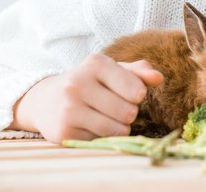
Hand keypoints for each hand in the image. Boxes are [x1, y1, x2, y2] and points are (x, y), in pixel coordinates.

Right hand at [9, 53, 163, 143]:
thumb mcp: (113, 71)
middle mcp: (78, 84)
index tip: (132, 93)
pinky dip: (101, 136)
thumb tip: (159, 78)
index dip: (139, 95)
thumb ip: (139, 73)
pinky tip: (90, 125)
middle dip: (129, 112)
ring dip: (119, 127)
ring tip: (108, 117)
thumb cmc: (90, 82)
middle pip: (128, 112)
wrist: (46, 99)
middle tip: (116, 106)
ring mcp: (68, 109)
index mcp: (95, 64)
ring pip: (117, 130)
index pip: (136, 89)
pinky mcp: (64, 133)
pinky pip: (100, 141)